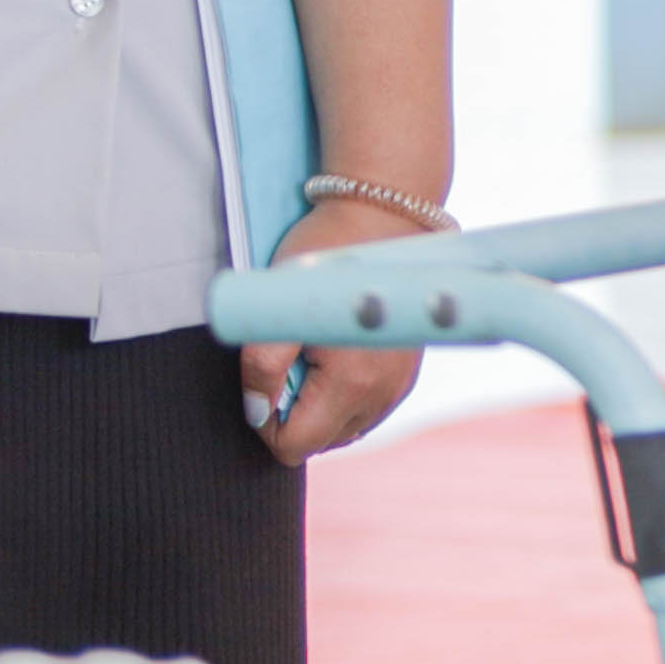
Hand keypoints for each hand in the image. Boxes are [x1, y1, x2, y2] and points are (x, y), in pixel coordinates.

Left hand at [240, 187, 448, 461]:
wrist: (381, 217)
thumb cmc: (324, 256)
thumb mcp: (278, 307)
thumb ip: (261, 368)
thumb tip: (258, 413)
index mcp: (351, 384)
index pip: (294, 446)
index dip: (264, 422)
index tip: (262, 381)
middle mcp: (382, 394)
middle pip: (319, 443)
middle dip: (293, 414)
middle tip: (288, 361)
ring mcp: (399, 387)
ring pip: (343, 429)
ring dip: (318, 406)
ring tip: (312, 355)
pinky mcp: (406, 374)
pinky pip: (365, 410)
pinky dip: (342, 395)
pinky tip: (335, 354)